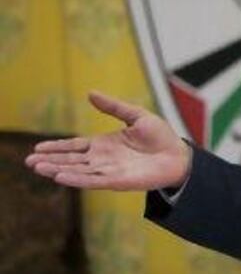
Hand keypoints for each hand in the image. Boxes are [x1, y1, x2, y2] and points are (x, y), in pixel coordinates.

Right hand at [25, 91, 190, 190]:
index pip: (75, 146)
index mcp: (105, 144)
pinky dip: (77, 179)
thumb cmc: (160, 137)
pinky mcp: (117, 181)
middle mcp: (103, 159)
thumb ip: (113, 107)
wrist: (179, 155)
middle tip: (29, 161)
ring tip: (38, 167)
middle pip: (71, 160)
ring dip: (58, 169)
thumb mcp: (136, 116)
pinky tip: (61, 177)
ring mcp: (108, 170)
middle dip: (50, 160)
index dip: (57, 147)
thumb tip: (90, 93)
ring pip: (77, 171)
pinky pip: (93, 180)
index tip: (37, 148)